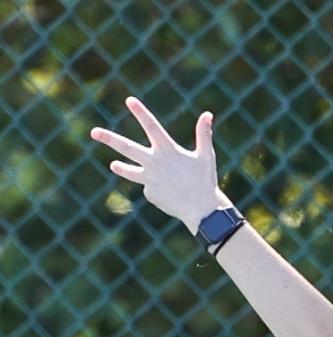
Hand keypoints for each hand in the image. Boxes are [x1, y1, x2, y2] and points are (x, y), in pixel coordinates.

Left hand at [90, 96, 231, 234]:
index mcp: (168, 150)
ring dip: (121, 168)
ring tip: (113, 165)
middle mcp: (154, 162)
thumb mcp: (206, 155)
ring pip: (129, 171)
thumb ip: (203, 134)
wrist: (201, 209)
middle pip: (127, 147)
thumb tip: (208, 114)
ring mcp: (150, 179)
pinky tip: (173, 195)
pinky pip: (152, 188)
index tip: (129, 100)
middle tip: (94, 132)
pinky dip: (162, 189)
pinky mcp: (150, 193)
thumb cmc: (205, 180)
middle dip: (109, 138)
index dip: (141, 112)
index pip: (152, 126)